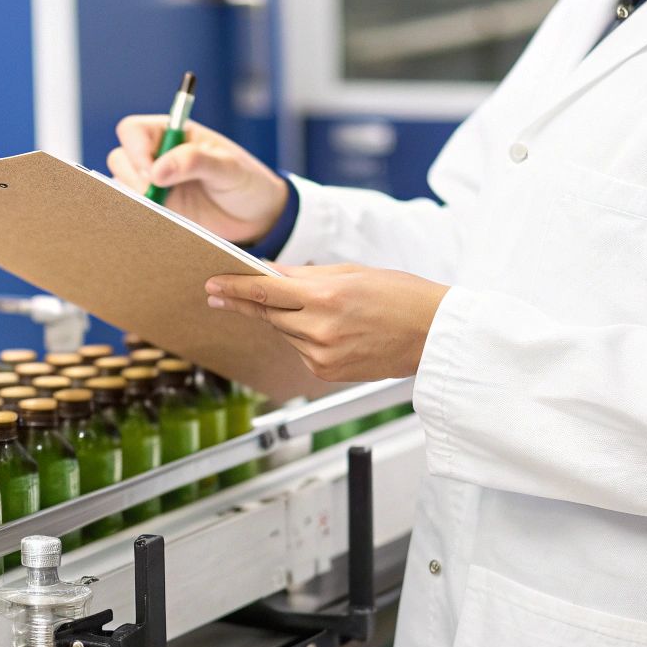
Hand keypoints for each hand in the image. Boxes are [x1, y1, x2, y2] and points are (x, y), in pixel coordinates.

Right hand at [108, 115, 287, 243]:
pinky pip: (132, 210)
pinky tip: (161, 219)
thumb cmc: (247, 183)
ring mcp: (154, 185)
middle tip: (158, 192)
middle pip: (120, 157)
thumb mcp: (228, 167)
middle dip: (134, 176)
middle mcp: (158, 157)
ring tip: (165, 208)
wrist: (257, 219)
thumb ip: (195, 161)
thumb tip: (157, 170)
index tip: (152, 169)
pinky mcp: (156, 210)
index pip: (134, 130)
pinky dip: (139, 215)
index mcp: (173, 134)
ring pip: (121, 185)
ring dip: (135, 197)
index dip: (135, 147)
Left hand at [205, 264, 448, 380]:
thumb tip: (269, 273)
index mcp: (325, 298)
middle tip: (221, 292)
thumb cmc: (401, 295)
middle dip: (247, 301)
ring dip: (285, 319)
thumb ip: (304, 276)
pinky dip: (303, 337)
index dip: (234, 288)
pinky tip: (327, 329)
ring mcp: (322, 356)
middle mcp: (320, 330)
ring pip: (284, 333)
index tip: (212, 285)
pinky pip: (300, 351)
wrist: (434, 333)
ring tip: (314, 307)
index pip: (265, 291)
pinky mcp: (327, 373)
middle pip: (268, 313)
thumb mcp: (351, 273)